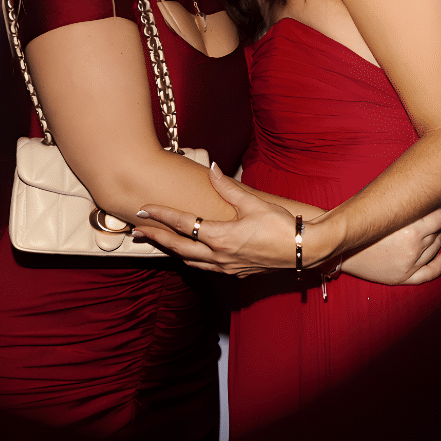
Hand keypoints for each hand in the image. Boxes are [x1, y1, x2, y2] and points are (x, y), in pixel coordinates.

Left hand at [133, 163, 300, 275]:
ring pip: (190, 261)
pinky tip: (189, 254)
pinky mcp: (235, 272)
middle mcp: (219, 257)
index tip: (143, 208)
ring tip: (157, 242)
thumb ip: (227, 186)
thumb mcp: (253, 203)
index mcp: (220, 238)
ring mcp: (226, 268)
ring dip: (171, 250)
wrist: (303, 251)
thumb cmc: (280, 225)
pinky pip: (205, 267)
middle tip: (137, 231)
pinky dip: (190, 259)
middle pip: (179, 247)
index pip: (183, 224)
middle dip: (156, 238)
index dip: (161, 215)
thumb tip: (211, 167)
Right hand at [341, 207, 440, 284]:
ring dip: (435, 238)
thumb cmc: (359, 224)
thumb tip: (424, 194)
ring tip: (426, 231)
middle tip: (428, 216)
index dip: (439, 209)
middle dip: (435, 223)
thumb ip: (404, 203)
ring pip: (436, 248)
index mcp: (409, 228)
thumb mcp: (382, 208)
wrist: (339, 247)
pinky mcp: (404, 277)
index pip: (438, 216)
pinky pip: (431, 272)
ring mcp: (410, 264)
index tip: (435, 205)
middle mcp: (413, 247)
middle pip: (437, 231)